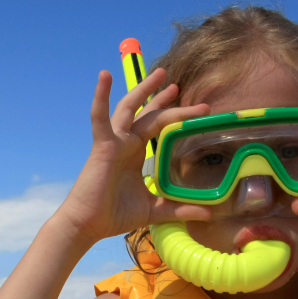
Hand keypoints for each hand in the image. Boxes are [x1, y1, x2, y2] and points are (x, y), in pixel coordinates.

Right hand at [56, 68, 212, 245]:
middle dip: (164, 100)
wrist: (88, 225)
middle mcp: (125, 144)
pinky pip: (100, 118)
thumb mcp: (154, 210)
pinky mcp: (101, 146)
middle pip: (148, 115)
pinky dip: (100, 97)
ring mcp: (113, 143)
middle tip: (179, 86)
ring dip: (142, 89)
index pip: (158, 128)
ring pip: (129, 109)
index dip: (174, 115)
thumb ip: (179, 208)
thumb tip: (209, 213)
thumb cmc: (114, 215)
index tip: (197, 109)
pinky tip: (104, 76)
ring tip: (158, 73)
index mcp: (135, 154)